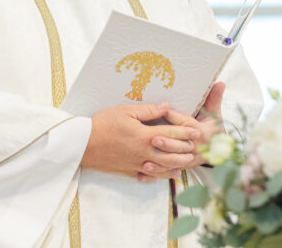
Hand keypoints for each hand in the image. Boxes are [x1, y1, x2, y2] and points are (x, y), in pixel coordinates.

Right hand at [81, 103, 199, 178]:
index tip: (197, 132)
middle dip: (186, 150)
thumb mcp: (125, 111)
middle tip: (199, 148)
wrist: (83, 145)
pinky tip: (169, 174)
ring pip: (162, 166)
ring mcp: (137, 163)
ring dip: (177, 164)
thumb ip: (148, 110)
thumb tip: (166, 106)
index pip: (170, 134)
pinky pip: (150, 174)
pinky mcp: (129, 170)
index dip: (185, 132)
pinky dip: (162, 174)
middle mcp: (143, 152)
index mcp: (144, 136)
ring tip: (189, 162)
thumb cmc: (102, 124)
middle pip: (170, 153)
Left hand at [137, 82, 225, 178]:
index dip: (176, 118)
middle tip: (154, 138)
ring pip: (172, 162)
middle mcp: (195, 148)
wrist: (219, 150)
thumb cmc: (213, 128)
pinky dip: (155, 174)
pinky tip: (142, 174)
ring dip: (159, 162)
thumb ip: (214, 98)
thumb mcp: (214, 113)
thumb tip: (220, 82)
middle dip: (167, 143)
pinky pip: (166, 172)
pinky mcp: (180, 167)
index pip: (187, 124)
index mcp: (202, 132)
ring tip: (146, 161)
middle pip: (180, 145)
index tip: (164, 110)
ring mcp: (187, 160)